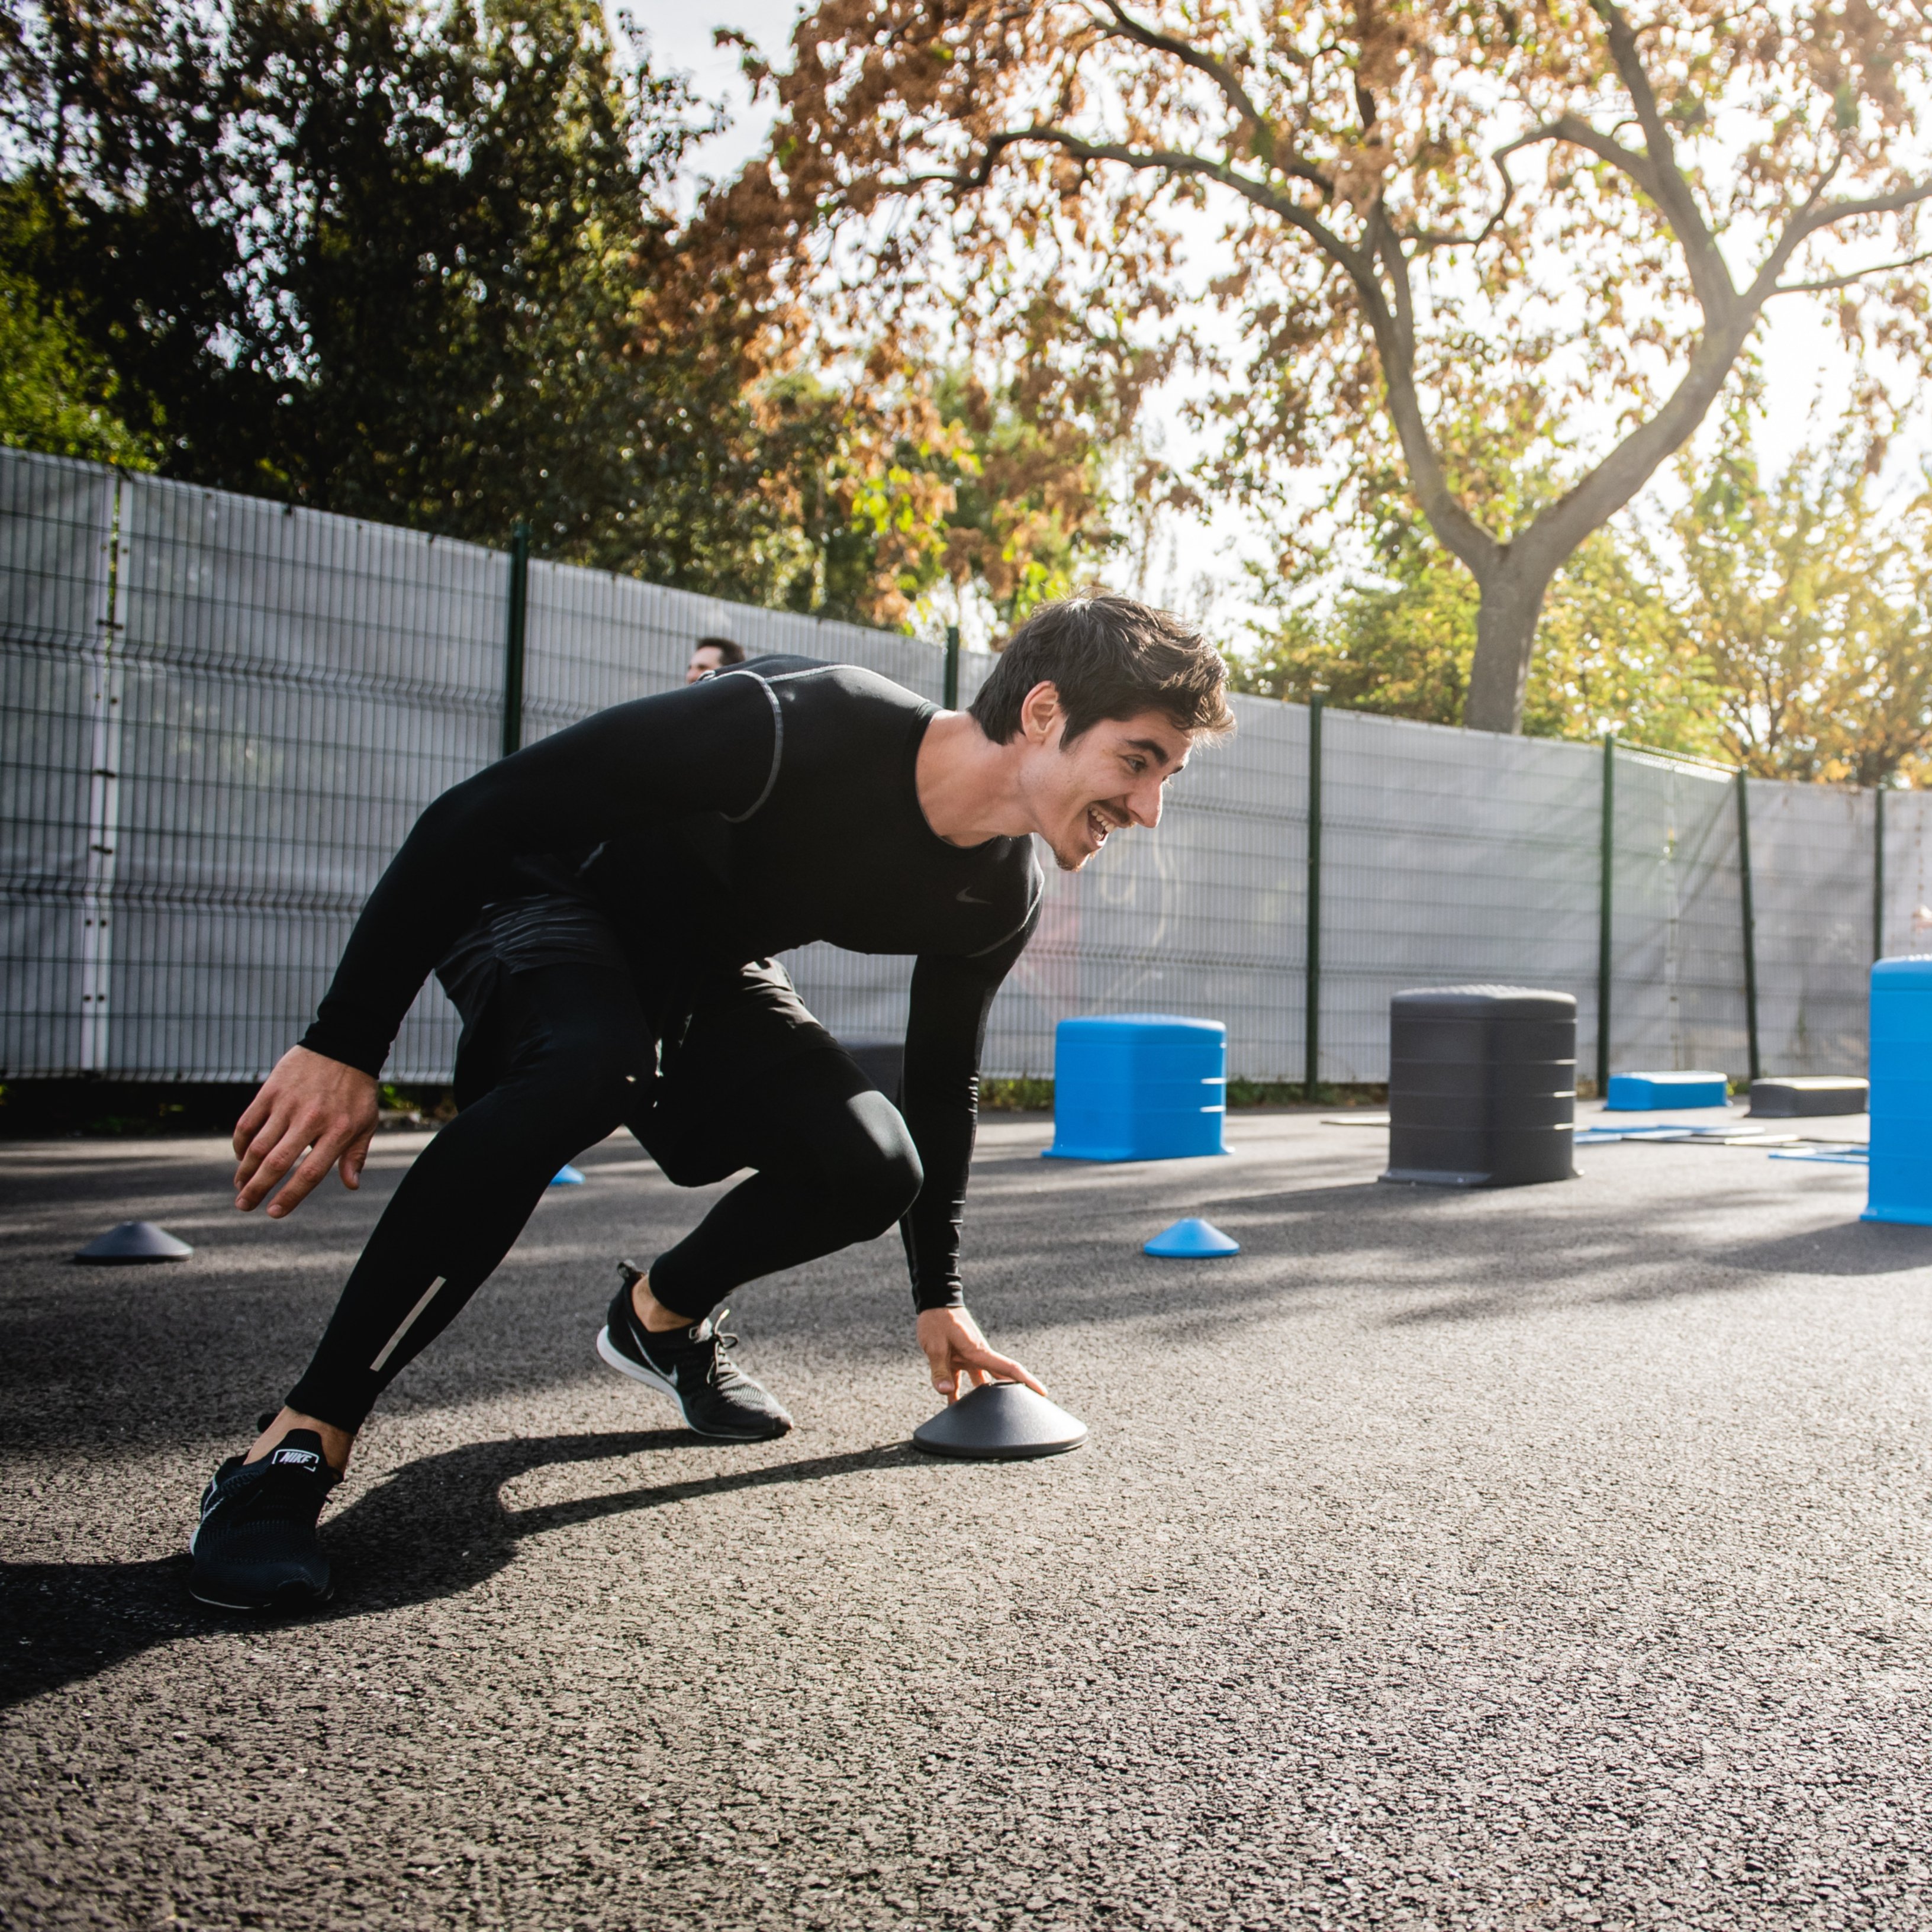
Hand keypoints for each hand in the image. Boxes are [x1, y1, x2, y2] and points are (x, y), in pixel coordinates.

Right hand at [232, 1046, 379, 1217]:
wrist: (343, 1046)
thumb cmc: (357, 1090)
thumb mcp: (366, 1122)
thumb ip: (356, 1155)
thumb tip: (351, 1185)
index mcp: (337, 1131)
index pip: (310, 1173)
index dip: (290, 1196)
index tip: (274, 1213)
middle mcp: (311, 1120)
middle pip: (277, 1163)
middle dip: (257, 1189)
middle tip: (243, 1206)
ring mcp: (288, 1104)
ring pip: (259, 1146)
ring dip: (245, 1171)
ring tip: (240, 1188)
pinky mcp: (271, 1090)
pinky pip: (248, 1122)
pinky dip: (240, 1143)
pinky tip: (241, 1157)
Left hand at [916, 1305, 1045, 1404]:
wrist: (934, 1300)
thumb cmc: (937, 1320)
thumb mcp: (935, 1346)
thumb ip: (940, 1371)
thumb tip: (946, 1393)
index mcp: (980, 1351)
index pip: (1009, 1368)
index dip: (1028, 1381)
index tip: (1043, 1393)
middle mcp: (979, 1355)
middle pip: (1001, 1377)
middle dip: (1013, 1392)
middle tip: (1024, 1409)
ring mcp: (969, 1356)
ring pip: (982, 1380)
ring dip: (983, 1397)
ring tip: (985, 1416)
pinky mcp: (958, 1357)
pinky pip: (962, 1379)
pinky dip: (958, 1392)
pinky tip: (953, 1405)